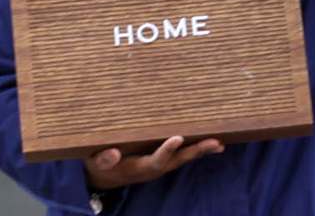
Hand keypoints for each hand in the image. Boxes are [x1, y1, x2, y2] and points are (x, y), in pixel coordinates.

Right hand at [84, 136, 223, 189]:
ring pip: (183, 158)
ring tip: (220, 143)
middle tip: (215, 143)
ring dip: (201, 151)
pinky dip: (197, 149)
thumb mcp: (95, 163)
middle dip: (196, 151)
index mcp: (138, 168)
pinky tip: (212, 142)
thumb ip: (103, 160)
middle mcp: (153, 168)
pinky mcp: (163, 161)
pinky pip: (182, 155)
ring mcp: (160, 165)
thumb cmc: (99, 165)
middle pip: (178, 161)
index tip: (177, 138)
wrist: (104, 176)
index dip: (166, 151)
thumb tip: (112, 154)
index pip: (156, 161)